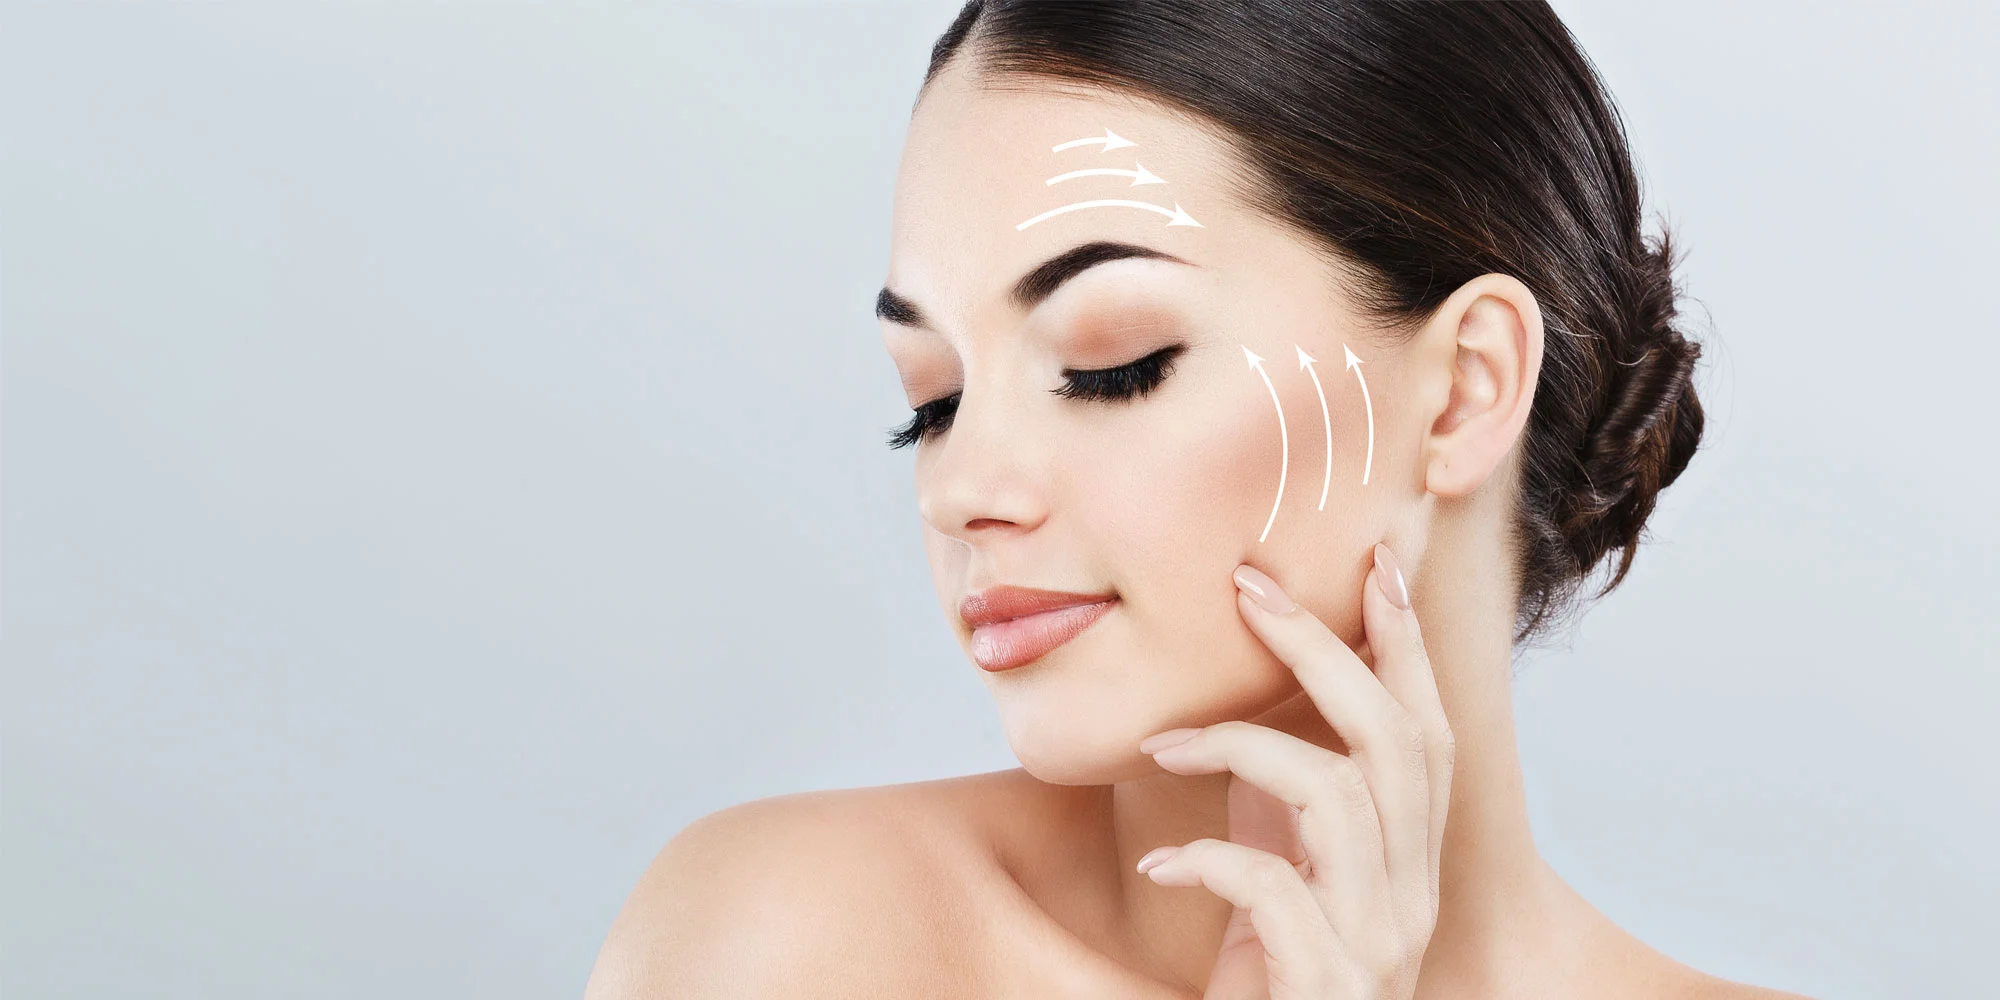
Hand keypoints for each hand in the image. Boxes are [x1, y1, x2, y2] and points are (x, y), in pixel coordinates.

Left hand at [1134, 542, 1454, 999]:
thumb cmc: (1274, 983)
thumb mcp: (1283, 878)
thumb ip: (1283, 806)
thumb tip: (1242, 710)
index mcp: (1409, 862)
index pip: (1429, 731)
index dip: (1406, 644)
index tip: (1377, 562)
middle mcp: (1411, 895)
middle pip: (1395, 740)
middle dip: (1325, 650)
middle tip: (1250, 589)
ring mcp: (1377, 942)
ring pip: (1339, 796)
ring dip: (1241, 749)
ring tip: (1165, 745)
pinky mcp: (1328, 984)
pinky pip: (1275, 891)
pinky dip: (1214, 862)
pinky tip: (1169, 865)